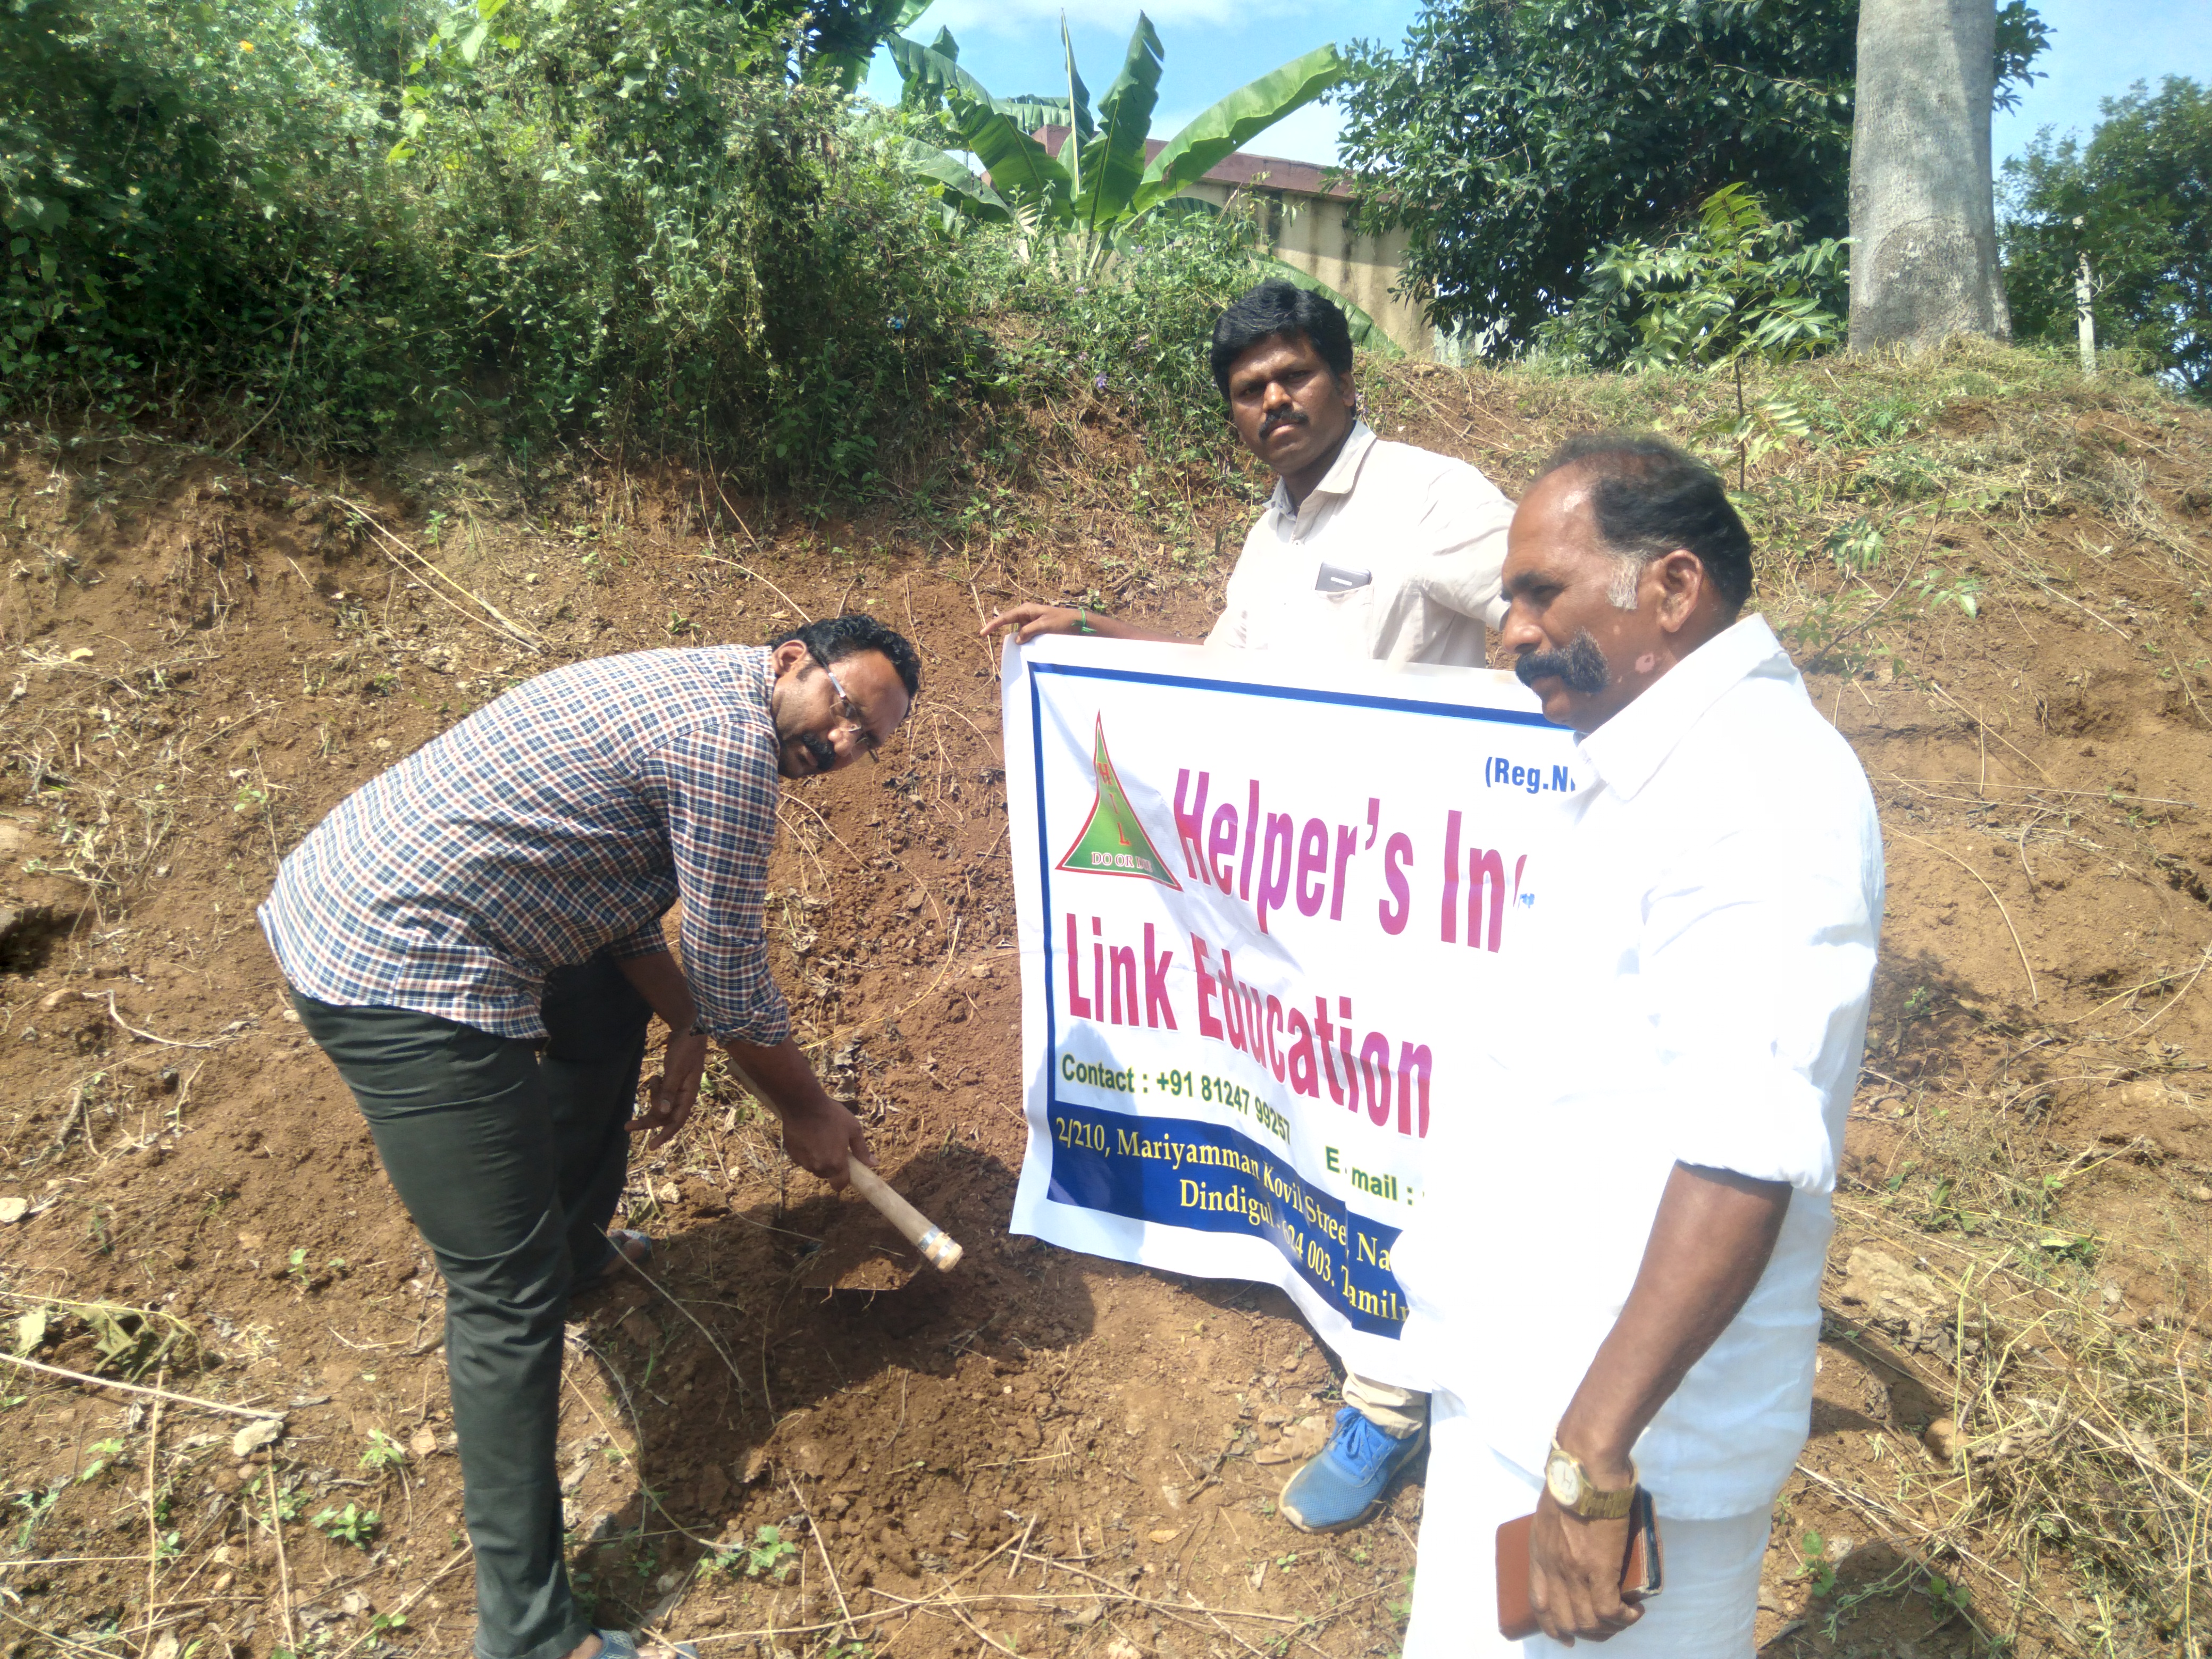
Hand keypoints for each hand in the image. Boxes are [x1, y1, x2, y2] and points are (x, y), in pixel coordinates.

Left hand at [631, 1031, 708, 1149]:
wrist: (689, 1028)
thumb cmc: (686, 1048)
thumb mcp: (676, 1070)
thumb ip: (668, 1091)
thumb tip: (662, 1113)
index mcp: (689, 1095)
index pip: (677, 1121)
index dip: (665, 1135)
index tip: (651, 1146)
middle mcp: (684, 1095)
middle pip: (665, 1115)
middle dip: (648, 1120)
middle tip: (628, 1126)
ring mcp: (678, 1088)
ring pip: (661, 1104)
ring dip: (652, 1098)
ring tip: (652, 1080)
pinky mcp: (672, 1081)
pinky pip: (660, 1093)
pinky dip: (654, 1088)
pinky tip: (655, 1076)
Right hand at [776, 1096, 873, 1186]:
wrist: (804, 1104)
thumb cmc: (832, 1115)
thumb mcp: (853, 1129)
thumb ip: (862, 1150)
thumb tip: (873, 1164)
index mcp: (836, 1164)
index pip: (839, 1185)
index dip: (843, 1180)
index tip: (845, 1169)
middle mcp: (819, 1167)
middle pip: (827, 1175)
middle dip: (831, 1166)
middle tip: (834, 1147)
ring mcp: (803, 1162)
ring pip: (814, 1167)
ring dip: (818, 1159)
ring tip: (820, 1139)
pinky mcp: (792, 1155)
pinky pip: (802, 1159)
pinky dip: (806, 1153)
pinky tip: (808, 1138)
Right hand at [980, 601, 1084, 642]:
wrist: (1078, 623)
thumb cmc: (1062, 622)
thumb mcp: (1044, 626)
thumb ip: (1028, 631)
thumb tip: (1016, 640)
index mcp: (1027, 610)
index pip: (1005, 617)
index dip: (993, 625)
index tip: (982, 633)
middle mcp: (1027, 614)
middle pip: (1008, 622)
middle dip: (998, 629)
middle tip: (985, 636)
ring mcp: (1031, 621)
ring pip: (1017, 630)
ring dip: (1014, 638)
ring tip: (1008, 647)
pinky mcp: (1036, 628)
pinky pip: (1025, 634)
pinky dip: (1022, 640)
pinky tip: (1021, 647)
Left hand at [1528, 1490, 1642, 1645]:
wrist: (1585, 1468)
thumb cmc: (1572, 1480)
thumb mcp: (1550, 1512)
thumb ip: (1556, 1533)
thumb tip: (1573, 1539)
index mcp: (1539, 1555)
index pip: (1539, 1604)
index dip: (1552, 1626)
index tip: (1566, 1636)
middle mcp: (1553, 1569)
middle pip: (1564, 1620)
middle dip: (1586, 1632)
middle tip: (1606, 1627)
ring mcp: (1575, 1572)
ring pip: (1588, 1622)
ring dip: (1609, 1627)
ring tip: (1624, 1617)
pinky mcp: (1600, 1569)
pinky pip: (1610, 1610)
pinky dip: (1624, 1617)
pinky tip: (1634, 1611)